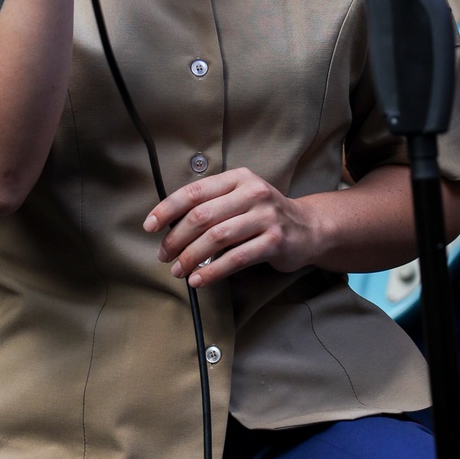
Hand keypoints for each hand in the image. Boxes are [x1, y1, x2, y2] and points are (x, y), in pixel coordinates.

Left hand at [144, 168, 320, 287]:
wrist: (309, 227)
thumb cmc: (264, 215)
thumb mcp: (239, 199)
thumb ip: (211, 206)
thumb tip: (169, 228)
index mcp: (238, 178)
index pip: (194, 192)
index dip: (167, 209)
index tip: (150, 227)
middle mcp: (252, 192)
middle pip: (202, 216)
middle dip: (177, 238)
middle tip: (164, 255)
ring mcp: (266, 216)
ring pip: (217, 237)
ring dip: (192, 257)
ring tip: (178, 270)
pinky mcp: (275, 241)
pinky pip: (236, 258)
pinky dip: (213, 271)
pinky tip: (199, 280)